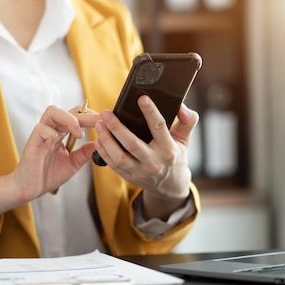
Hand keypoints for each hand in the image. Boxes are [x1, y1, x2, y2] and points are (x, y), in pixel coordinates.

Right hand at [10, 105, 97, 202]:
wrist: (30, 188)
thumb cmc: (47, 175)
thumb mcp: (73, 163)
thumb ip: (85, 152)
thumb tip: (101, 143)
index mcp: (61, 132)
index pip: (78, 115)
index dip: (91, 117)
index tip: (105, 124)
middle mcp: (52, 129)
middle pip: (69, 111)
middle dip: (86, 116)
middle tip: (99, 123)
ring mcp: (41, 134)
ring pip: (53, 112)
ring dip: (69, 119)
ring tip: (79, 133)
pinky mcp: (33, 142)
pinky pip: (41, 129)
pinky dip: (51, 134)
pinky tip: (57, 144)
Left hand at [93, 95, 198, 218]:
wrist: (170, 186)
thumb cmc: (175, 157)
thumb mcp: (185, 140)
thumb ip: (187, 121)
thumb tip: (181, 106)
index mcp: (168, 149)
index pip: (159, 128)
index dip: (150, 112)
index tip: (142, 98)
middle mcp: (154, 162)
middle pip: (132, 143)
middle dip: (117, 127)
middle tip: (106, 113)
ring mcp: (140, 171)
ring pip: (119, 156)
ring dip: (106, 140)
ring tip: (99, 124)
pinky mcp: (129, 177)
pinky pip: (113, 165)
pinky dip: (103, 152)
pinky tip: (98, 140)